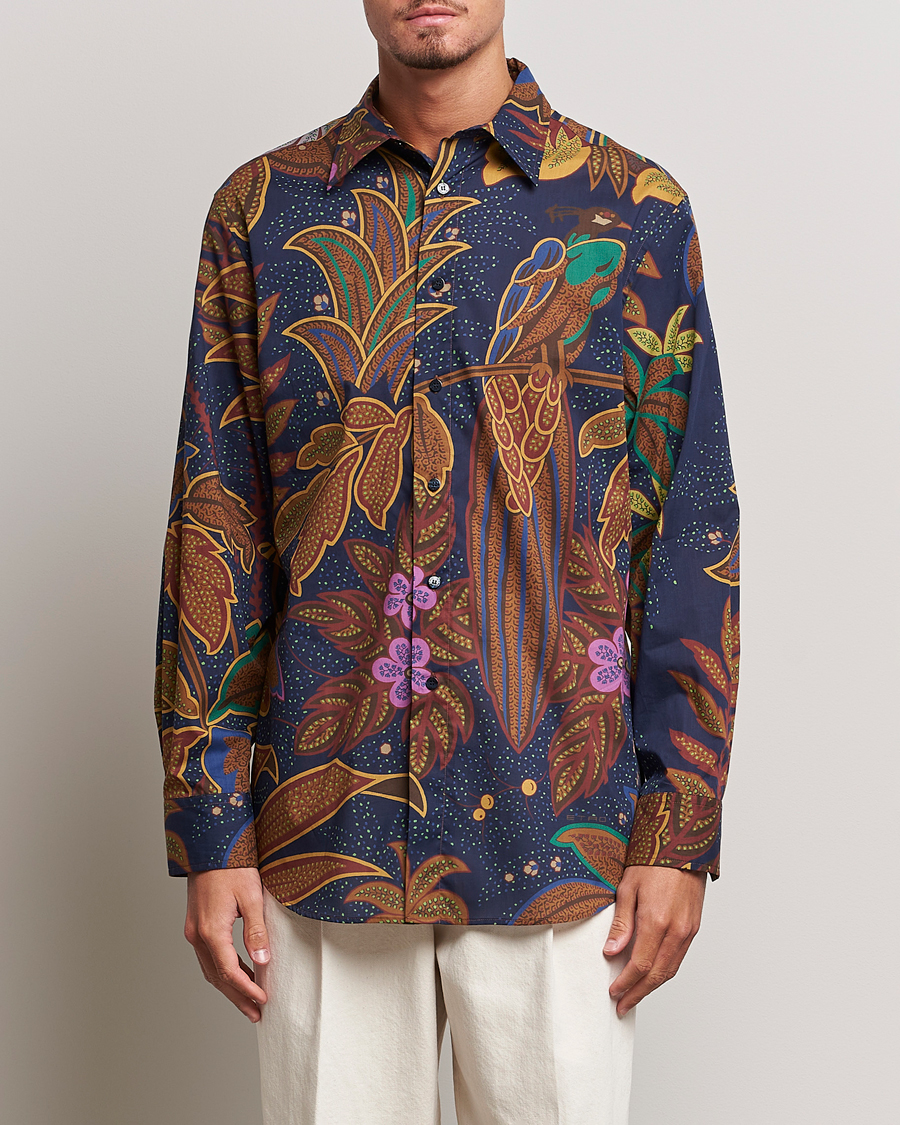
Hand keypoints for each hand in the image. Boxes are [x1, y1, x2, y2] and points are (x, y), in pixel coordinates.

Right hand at [184, 868, 269, 1021]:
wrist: (209, 846)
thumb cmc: (231, 867)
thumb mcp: (251, 896)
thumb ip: (256, 931)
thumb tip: (263, 961)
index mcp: (211, 930)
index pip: (228, 971)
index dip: (246, 989)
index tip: (263, 1001)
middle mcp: (197, 935)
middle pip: (217, 977)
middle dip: (237, 997)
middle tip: (256, 1014)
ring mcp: (194, 931)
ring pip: (210, 969)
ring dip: (229, 987)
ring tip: (248, 1002)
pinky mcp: (196, 925)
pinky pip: (208, 957)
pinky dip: (222, 971)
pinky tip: (237, 975)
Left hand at [603, 865, 705, 1016]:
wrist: (684, 847)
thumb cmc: (653, 863)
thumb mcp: (628, 888)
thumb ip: (621, 923)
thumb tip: (611, 952)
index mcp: (657, 921)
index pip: (640, 965)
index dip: (626, 982)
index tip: (614, 992)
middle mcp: (676, 931)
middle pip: (657, 975)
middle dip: (638, 993)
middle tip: (622, 1005)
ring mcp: (688, 931)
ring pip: (670, 970)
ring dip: (652, 987)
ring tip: (635, 996)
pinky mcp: (694, 929)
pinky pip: (679, 958)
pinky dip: (665, 972)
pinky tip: (653, 976)